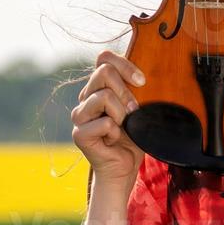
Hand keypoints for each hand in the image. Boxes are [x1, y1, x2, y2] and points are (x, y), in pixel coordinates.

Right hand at [72, 49, 146, 186]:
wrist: (126, 166)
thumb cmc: (135, 135)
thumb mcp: (141, 106)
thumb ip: (137, 87)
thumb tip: (144, 74)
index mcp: (99, 87)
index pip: (104, 58)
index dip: (125, 65)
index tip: (142, 82)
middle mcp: (85, 97)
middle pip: (104, 72)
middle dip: (126, 92)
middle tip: (133, 111)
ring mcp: (80, 115)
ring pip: (104, 97)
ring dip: (122, 114)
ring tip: (123, 126)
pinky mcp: (79, 134)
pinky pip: (105, 123)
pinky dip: (116, 133)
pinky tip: (113, 140)